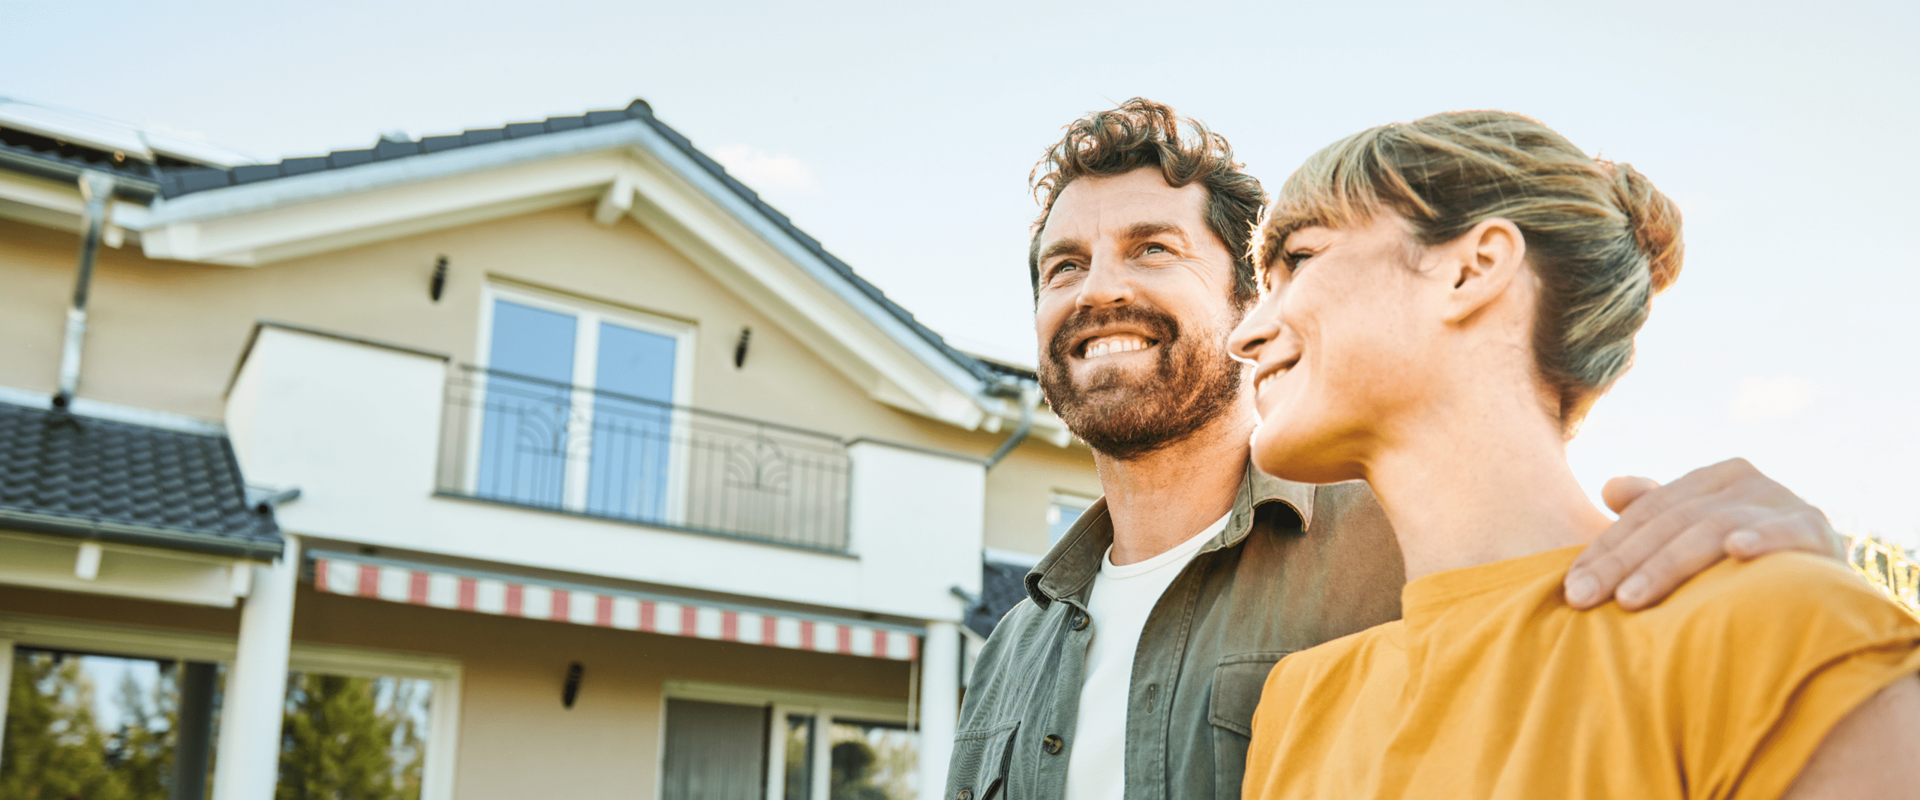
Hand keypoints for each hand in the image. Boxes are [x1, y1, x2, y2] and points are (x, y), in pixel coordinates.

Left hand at [1564, 458, 1840, 610]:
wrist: (1825, 583)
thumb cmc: (1746, 560)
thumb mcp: (1697, 531)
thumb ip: (1655, 509)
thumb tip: (1610, 487)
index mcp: (1711, 478)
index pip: (1645, 514)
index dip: (1604, 550)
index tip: (1570, 588)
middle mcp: (1744, 480)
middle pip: (1668, 522)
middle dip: (1621, 563)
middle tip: (1585, 599)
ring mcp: (1781, 500)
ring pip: (1709, 529)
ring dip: (1668, 564)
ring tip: (1631, 598)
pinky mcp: (1816, 527)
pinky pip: (1785, 531)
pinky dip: (1761, 537)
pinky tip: (1735, 550)